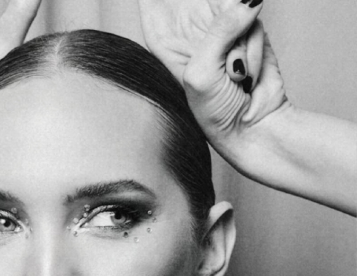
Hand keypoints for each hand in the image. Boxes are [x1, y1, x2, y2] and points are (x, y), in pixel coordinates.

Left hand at [139, 0, 287, 170]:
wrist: (250, 129)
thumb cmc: (215, 113)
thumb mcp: (203, 72)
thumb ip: (219, 30)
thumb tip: (249, 0)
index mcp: (166, 44)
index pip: (154, 7)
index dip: (155, 0)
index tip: (164, 10)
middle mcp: (191, 34)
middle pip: (195, 0)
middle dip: (215, 14)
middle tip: (219, 47)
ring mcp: (221, 31)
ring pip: (233, 7)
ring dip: (239, 42)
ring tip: (233, 74)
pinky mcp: (248, 32)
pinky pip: (254, 21)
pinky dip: (254, 47)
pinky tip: (247, 72)